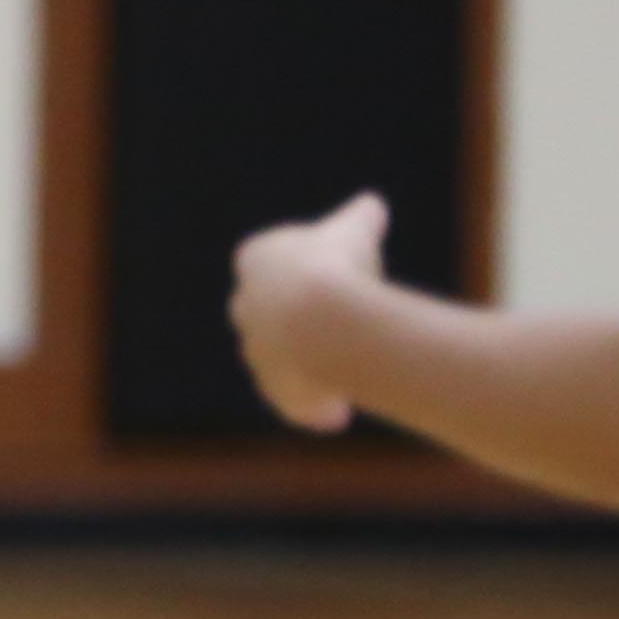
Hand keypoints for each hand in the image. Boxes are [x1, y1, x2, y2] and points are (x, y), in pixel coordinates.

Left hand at [229, 190, 389, 432]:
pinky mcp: (277, 391)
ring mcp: (258, 353)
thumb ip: (361, 217)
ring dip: (310, 368)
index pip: (269, 263)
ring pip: (283, 363)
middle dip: (295, 321)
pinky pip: (297, 404)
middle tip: (332, 324)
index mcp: (255, 261)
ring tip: (343, 376)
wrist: (326, 320)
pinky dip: (317, 411)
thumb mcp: (356, 231)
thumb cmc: (340, 266)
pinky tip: (339, 414)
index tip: (330, 274)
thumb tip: (372, 204)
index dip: (304, 270)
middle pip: (268, 315)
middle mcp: (246, 308)